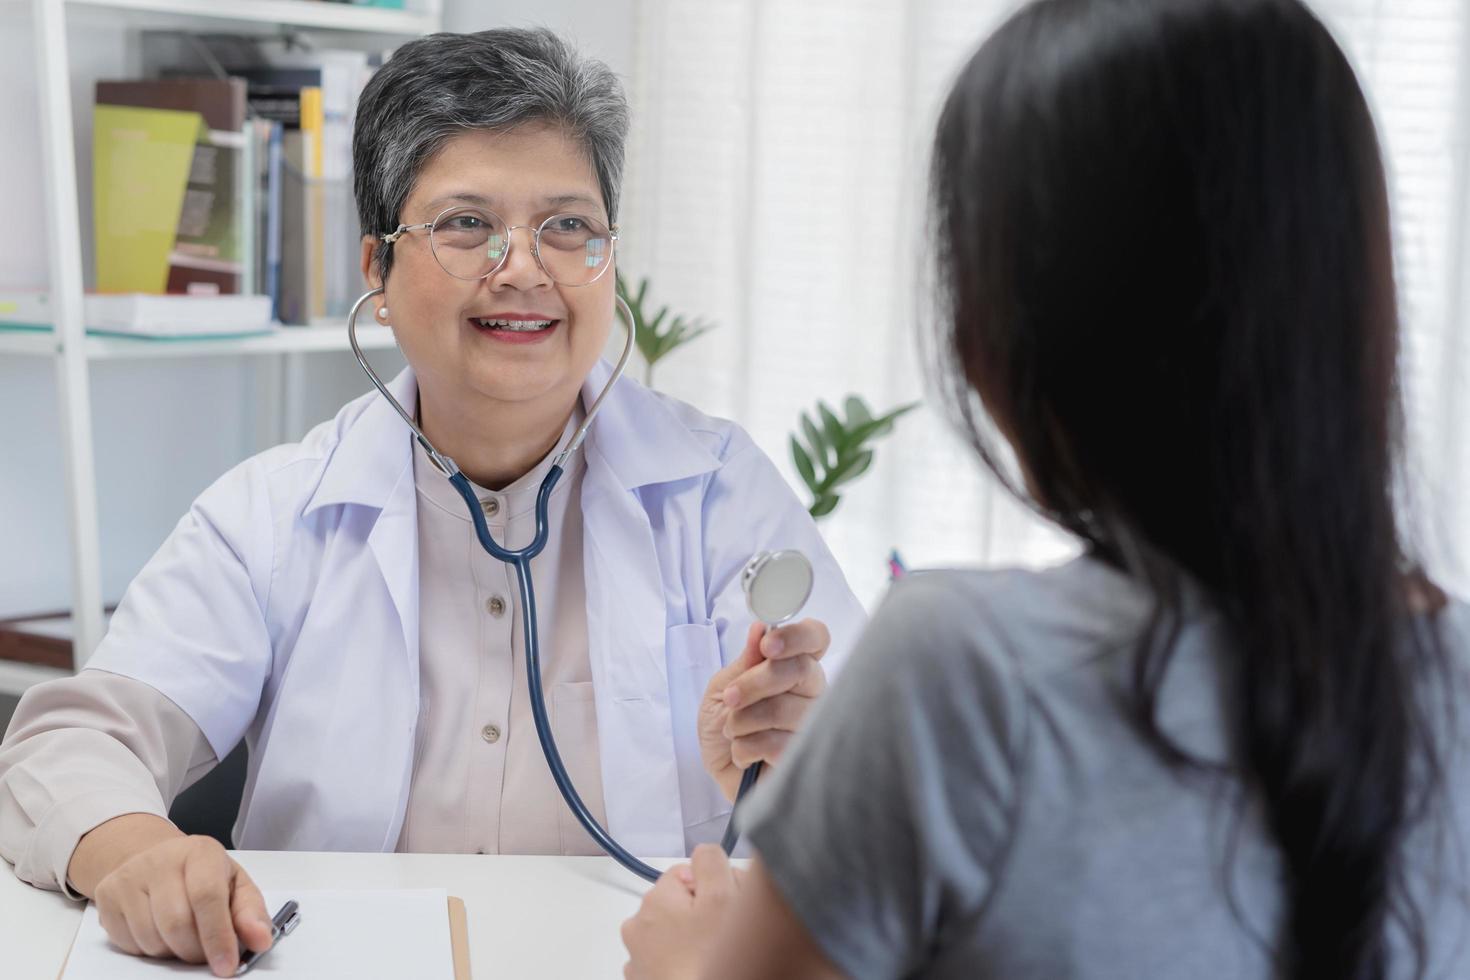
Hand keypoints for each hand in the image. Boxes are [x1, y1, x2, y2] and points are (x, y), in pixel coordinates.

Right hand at [90, 832, 273, 976]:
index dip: (218, 936)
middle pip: (177, 923)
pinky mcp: (106, 897)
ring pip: (151, 938)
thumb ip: (251, 914)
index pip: (207, 896)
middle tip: (205, 954)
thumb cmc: (202, 876)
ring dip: (173, 953)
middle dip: (196, 951)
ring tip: (184, 939)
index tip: (226, 966)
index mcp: (200, 852)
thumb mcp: (235, 886)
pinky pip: (129, 943)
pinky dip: (149, 951)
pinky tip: (160, 933)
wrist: (155, 859)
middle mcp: (160, 859)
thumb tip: (261, 940)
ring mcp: (128, 877)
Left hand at [621, 844, 739, 979]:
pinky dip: (686, 963)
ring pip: (678, 934)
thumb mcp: (723, 897)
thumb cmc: (706, 962)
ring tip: (714, 956)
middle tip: (725, 933)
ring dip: (696, 940)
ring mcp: (642, 959)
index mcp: (655, 898)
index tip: (729, 904)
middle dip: (705, 913)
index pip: (691, 871)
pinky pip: (671, 961)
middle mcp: (640, 926)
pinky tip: (703, 968)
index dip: (717, 884)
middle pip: (683, 903)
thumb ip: (712, 861)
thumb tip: (706, 851)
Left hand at [698, 618, 829, 800]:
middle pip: (801, 669)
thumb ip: (744, 662)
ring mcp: (814, 726)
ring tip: (733, 732)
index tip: (768, 645)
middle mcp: (813, 694)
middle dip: (755, 683)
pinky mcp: (806, 758)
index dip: (797, 636)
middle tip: (731, 698)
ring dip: (743, 721)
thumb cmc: (724, 728)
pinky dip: (746, 748)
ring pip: (784, 708)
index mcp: (795, 669)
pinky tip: (744, 755)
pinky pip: (777, 743)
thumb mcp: (722, 689)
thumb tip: (760, 628)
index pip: (816, 638)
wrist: (720, 773)